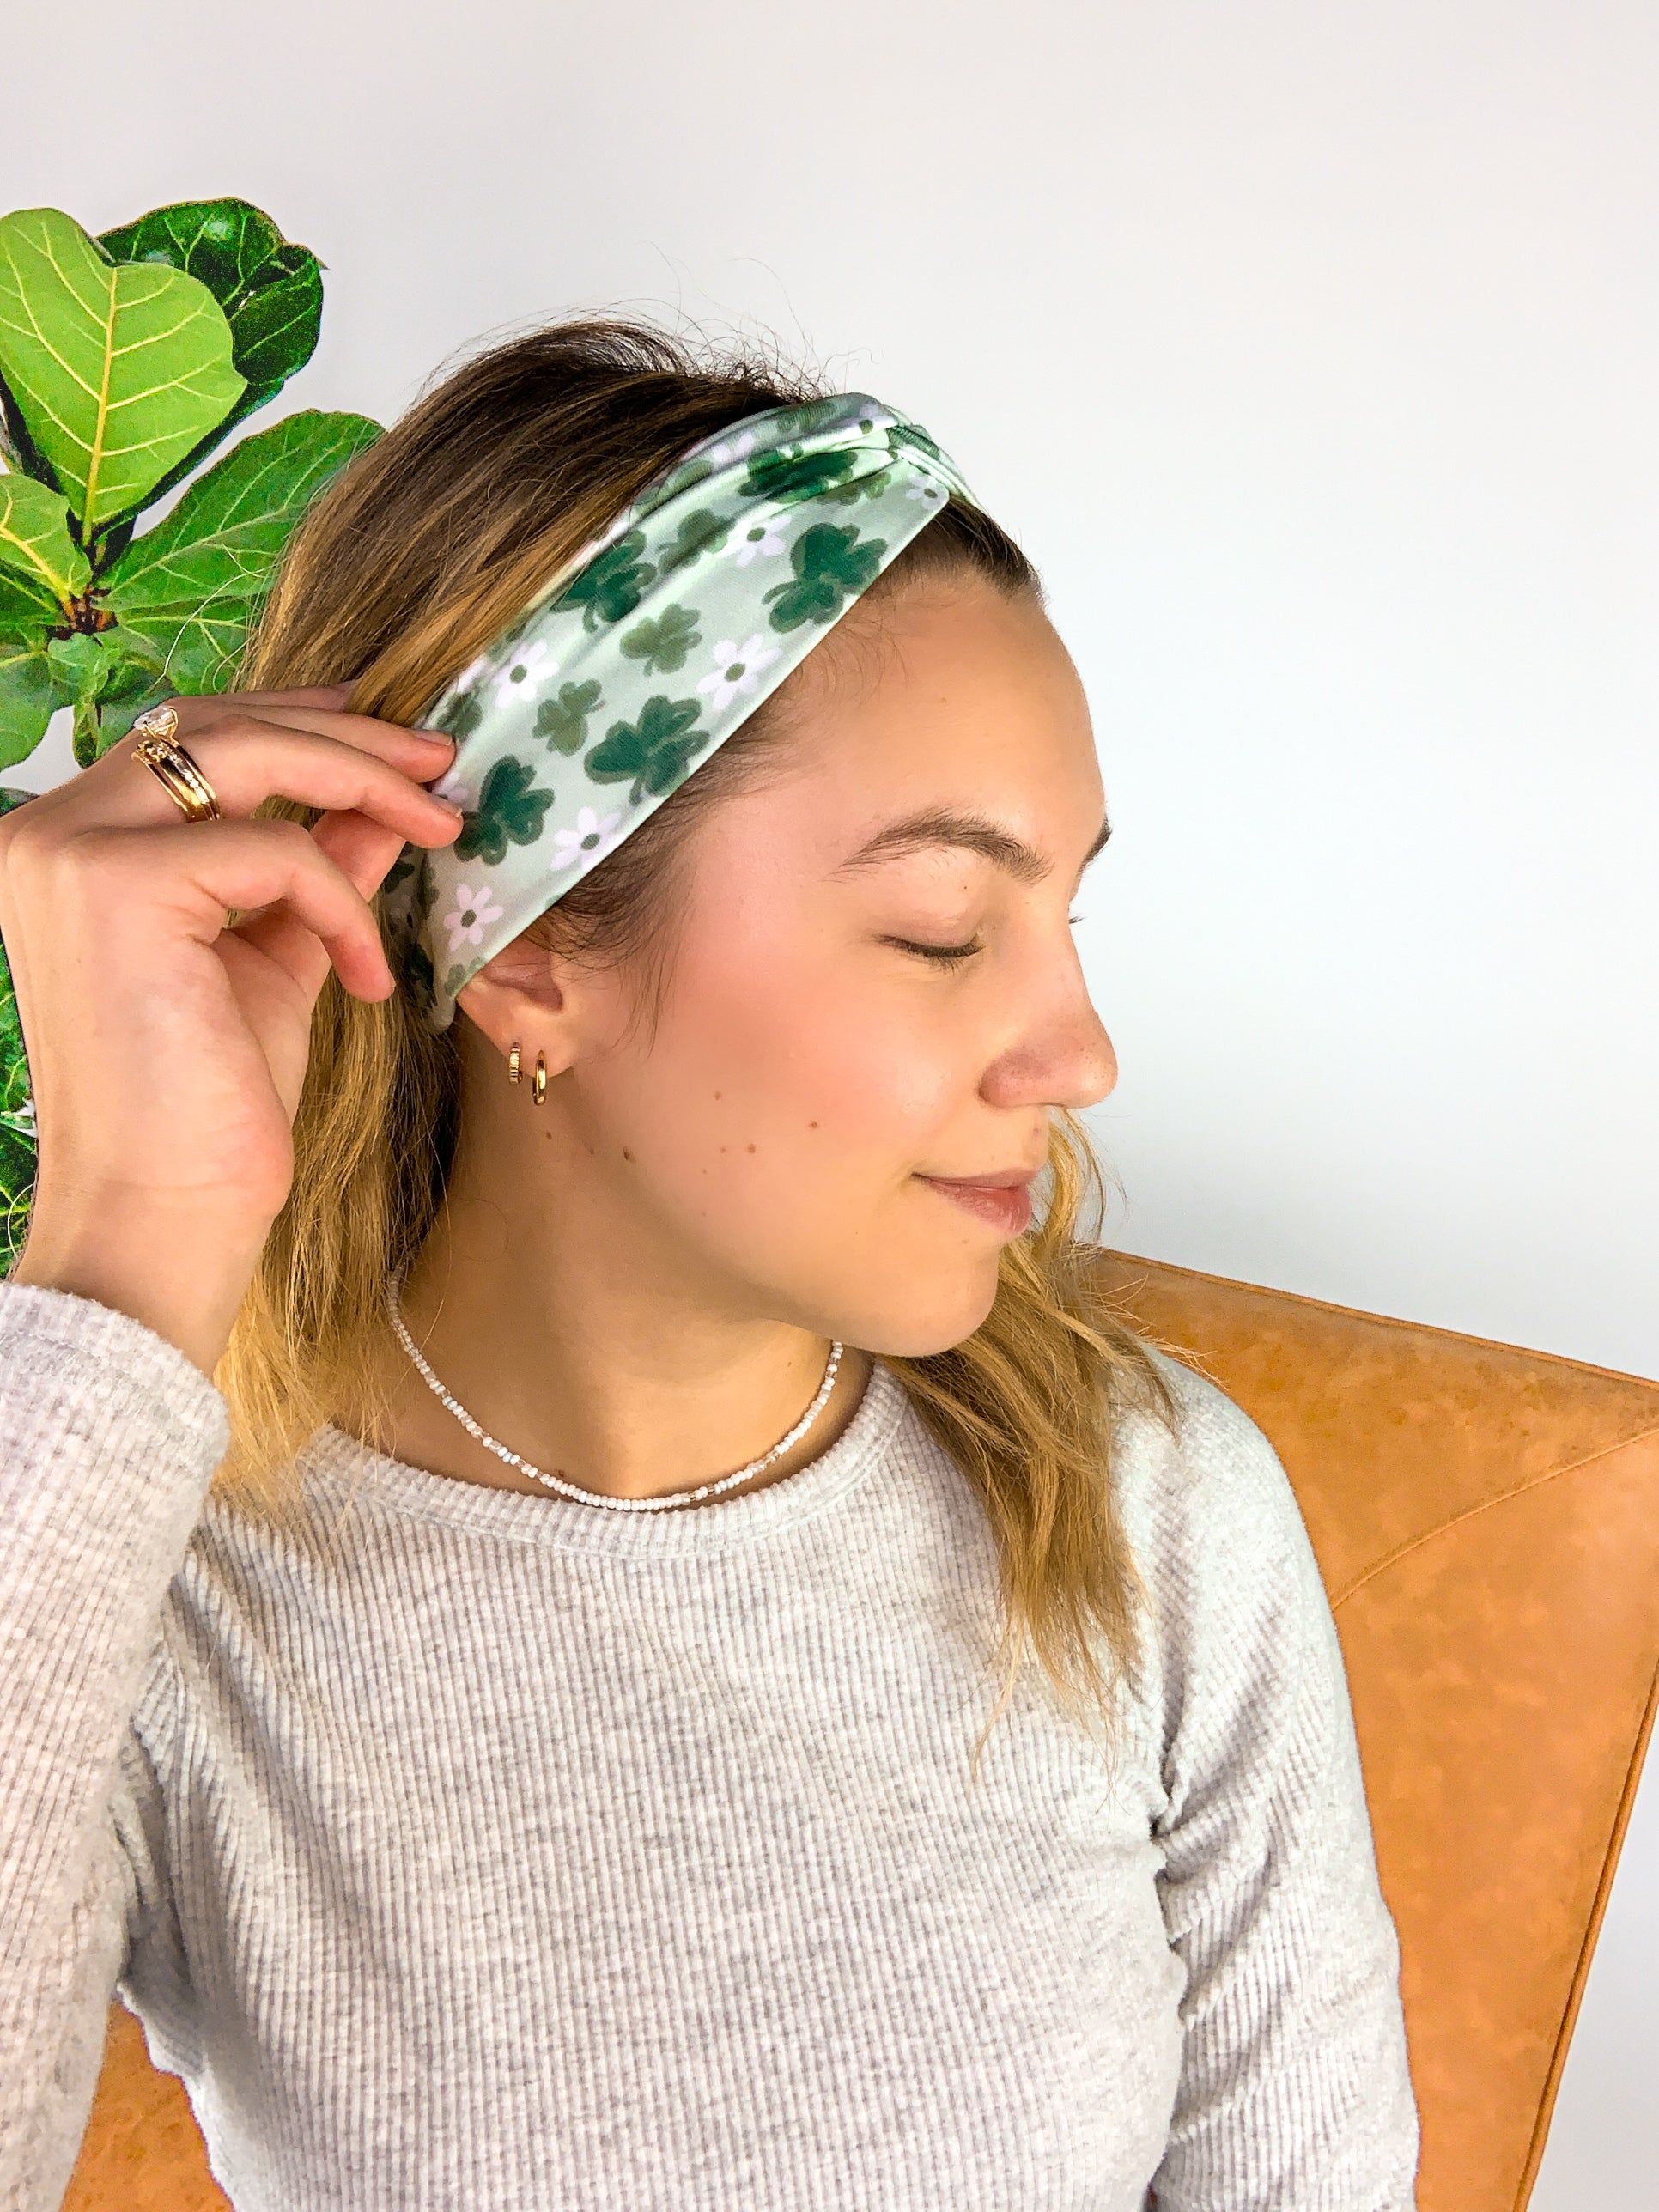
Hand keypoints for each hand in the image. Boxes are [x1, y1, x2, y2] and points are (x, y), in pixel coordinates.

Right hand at [0, 684, 462, 1371]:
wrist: (167, 1211)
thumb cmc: (210, 1104)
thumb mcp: (276, 955)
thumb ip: (314, 869)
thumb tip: (378, 804)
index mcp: (71, 843)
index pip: (188, 736)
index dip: (296, 719)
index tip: (392, 738)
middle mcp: (49, 831)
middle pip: (216, 724)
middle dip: (347, 734)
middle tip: (441, 763)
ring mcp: (70, 851)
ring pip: (245, 756)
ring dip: (363, 780)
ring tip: (443, 825)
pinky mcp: (115, 886)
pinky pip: (276, 853)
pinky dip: (343, 907)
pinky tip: (368, 977)